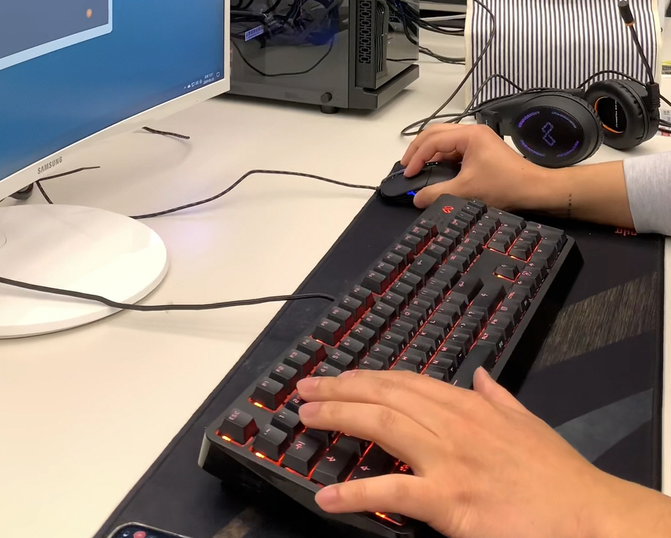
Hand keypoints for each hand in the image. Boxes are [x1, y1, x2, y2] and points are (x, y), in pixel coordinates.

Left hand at [297, 369, 655, 537]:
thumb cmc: (558, 476)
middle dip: (341, 390)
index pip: (406, 382)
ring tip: (306, 419)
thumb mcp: (527, 422)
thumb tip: (483, 375)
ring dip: (339, 419)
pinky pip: (393, 493)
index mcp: (470, 406)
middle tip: (305, 390)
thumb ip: (499, 397)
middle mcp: (454, 424)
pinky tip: (329, 496)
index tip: (340, 376)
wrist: (585, 514)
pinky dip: (357, 493)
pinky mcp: (449, 501)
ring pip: (383, 428)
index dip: (368, 378)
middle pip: (386, 397)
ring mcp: (449, 461)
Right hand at [400, 121, 550, 209]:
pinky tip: (436, 170)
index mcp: (468, 135)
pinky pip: (455, 149)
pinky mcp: (482, 149)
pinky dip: (442, 158)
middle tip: (406, 166)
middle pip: (436, 133)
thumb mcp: (466, 190)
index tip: (408, 174)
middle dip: (418, 149)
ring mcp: (478, 139)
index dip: (416, 157)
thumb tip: (416, 199)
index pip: (433, 140)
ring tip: (417, 167)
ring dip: (430, 153)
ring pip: (445, 140)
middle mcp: (472, 132)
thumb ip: (437, 193)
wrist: (535, 190)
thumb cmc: (503, 186)